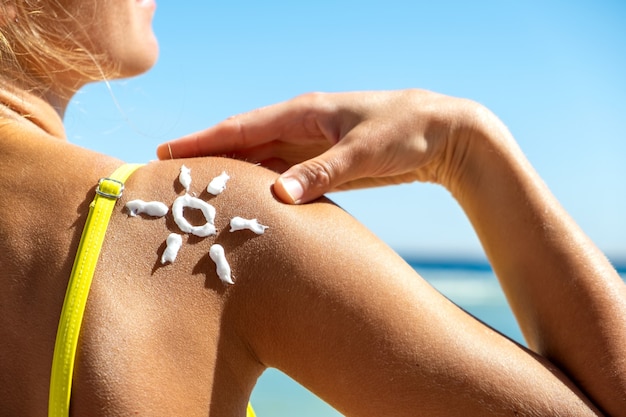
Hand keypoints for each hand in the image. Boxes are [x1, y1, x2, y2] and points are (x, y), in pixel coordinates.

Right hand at [157, 89, 480, 203]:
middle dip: (207, 156)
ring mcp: (311, 143)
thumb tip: (277, 195)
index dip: (203, 140)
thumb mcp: (364, 152)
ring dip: (232, 172)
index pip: (242, 127)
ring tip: (199, 192)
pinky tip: (249, 199)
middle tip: (168, 176)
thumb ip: (321, 172)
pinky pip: (283, 172)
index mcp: (304, 113)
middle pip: (243, 142)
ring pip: (260, 158)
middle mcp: (301, 125)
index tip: (166, 152)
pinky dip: (262, 184)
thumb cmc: (406, 132)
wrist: (443, 132)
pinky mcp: (324, 161)